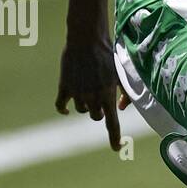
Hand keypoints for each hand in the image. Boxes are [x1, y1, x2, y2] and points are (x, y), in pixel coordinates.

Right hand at [55, 36, 123, 151]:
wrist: (87, 39)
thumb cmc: (108, 55)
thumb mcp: (121, 74)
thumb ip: (125, 93)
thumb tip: (121, 109)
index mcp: (108, 96)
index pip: (112, 124)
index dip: (115, 139)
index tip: (117, 148)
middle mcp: (92, 98)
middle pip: (96, 117)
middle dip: (100, 111)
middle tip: (100, 96)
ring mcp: (77, 93)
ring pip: (81, 111)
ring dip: (85, 105)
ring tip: (88, 88)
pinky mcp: (64, 87)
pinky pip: (60, 106)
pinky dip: (63, 109)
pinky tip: (67, 109)